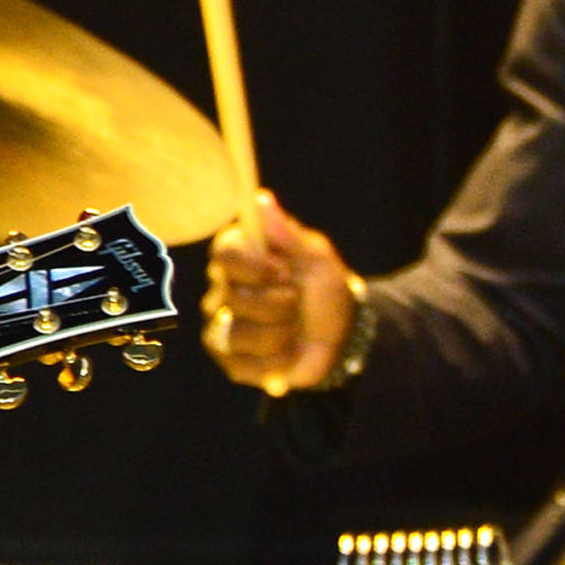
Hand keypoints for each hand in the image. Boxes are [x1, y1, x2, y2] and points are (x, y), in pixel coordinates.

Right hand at [200, 190, 356, 395]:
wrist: (342, 337)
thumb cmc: (325, 290)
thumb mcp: (317, 259)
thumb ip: (289, 233)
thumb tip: (261, 199)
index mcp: (242, 259)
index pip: (223, 253)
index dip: (253, 266)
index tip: (283, 271)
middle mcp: (223, 290)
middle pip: (233, 297)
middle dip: (280, 304)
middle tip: (297, 301)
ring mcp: (223, 326)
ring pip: (238, 334)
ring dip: (281, 334)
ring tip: (295, 330)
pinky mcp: (230, 360)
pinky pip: (243, 364)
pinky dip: (277, 361)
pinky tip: (289, 352)